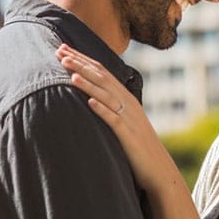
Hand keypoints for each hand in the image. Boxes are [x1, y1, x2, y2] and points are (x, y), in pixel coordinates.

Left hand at [56, 43, 181, 193]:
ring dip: (88, 83)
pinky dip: (102, 110)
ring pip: (106, 95)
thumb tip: (93, 97)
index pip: (102, 72)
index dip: (83, 59)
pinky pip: (114, 120)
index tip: (64, 49)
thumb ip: (112, 108)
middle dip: (81, 64)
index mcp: (126, 98)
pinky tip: (90, 102)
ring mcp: (129, 119)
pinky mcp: (129, 136)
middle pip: (102, 78)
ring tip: (70, 72)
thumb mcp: (125, 122)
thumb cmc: (138, 147)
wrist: (159, 169)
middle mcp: (128, 104)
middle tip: (60, 52)